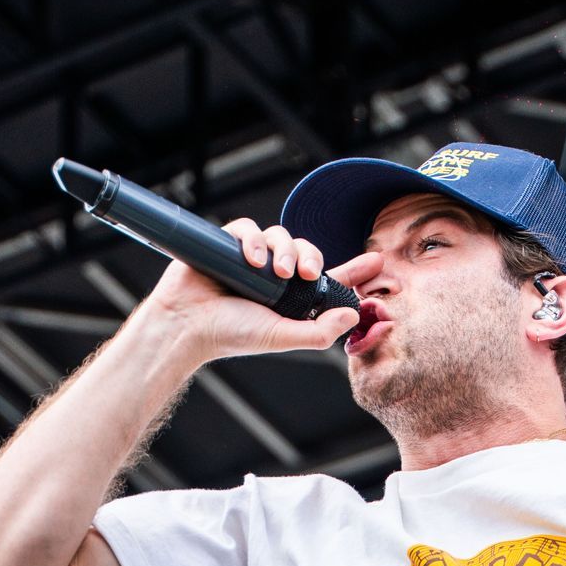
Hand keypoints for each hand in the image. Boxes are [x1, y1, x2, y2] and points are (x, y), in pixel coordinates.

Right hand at [137, 221, 369, 363]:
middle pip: (306, 250)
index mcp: (290, 297)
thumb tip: (353, 315)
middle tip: (307, 273)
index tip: (378, 260)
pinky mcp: (227, 243)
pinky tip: (251, 259)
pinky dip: (253, 240)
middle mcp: (273, 275)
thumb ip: (319, 331)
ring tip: (276, 272)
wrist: (187, 326)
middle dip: (311, 256)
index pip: (328, 278)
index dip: (353, 269)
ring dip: (283, 249)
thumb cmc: (231, 335)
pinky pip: (249, 228)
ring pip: (279, 235)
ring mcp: (250, 258)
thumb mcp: (281, 336)